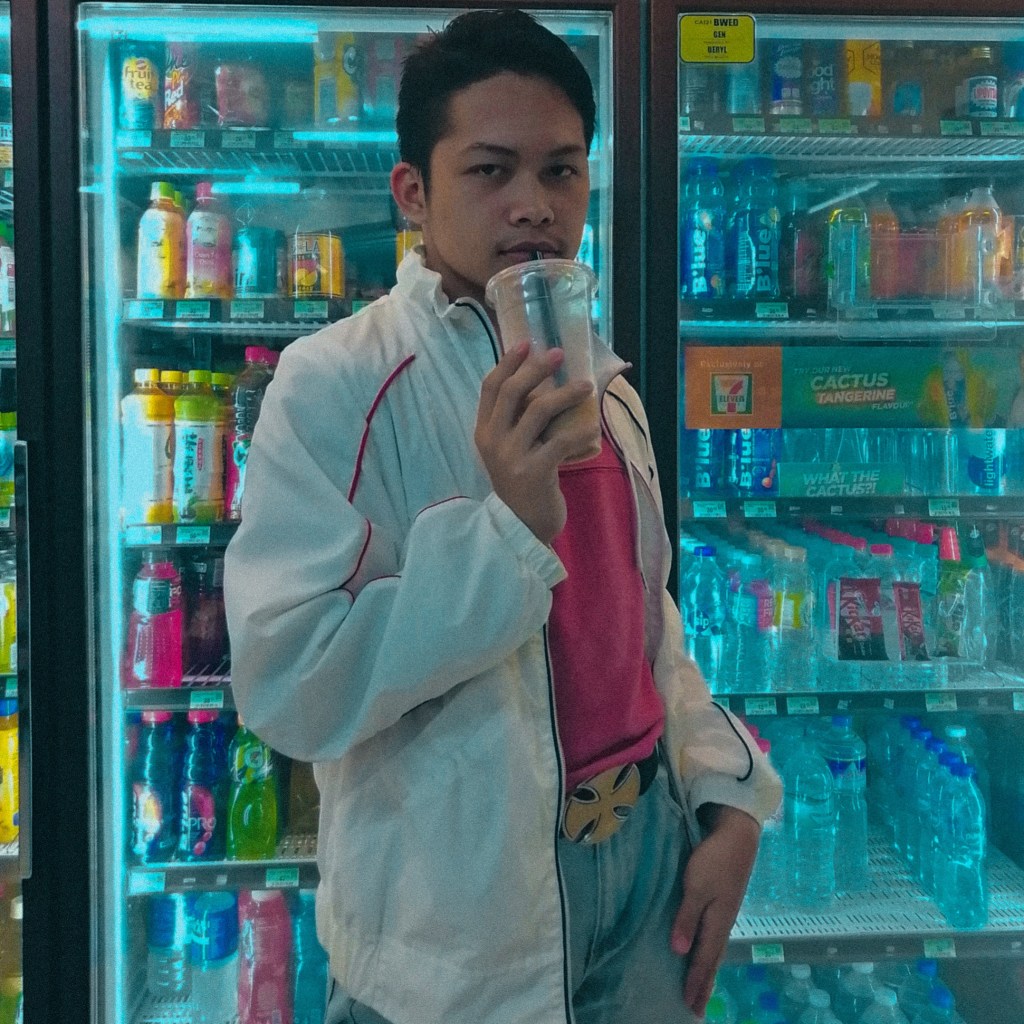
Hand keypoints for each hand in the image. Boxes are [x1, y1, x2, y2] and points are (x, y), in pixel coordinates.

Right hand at [475, 342, 596, 543]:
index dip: (508, 362)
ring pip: (538, 410)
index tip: (526, 343)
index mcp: (483, 431)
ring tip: (586, 386)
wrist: (523, 526)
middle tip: (559, 354)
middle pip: (512, 391)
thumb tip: (544, 380)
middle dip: (536, 368)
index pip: (490, 387)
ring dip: (565, 393)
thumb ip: (518, 420)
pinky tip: (593, 425)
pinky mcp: (534, 472)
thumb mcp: (511, 448)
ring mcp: (511, 457)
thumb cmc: (522, 482)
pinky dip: (580, 430)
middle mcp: (493, 441)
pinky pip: (561, 440)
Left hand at [670, 805, 760, 1016]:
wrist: (738, 835)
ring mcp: (725, 911)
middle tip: (696, 1009)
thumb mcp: (696, 887)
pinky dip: (708, 951)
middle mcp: (723, 921)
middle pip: (713, 959)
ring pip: (714, 948)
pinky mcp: (723, 900)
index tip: (690, 1007)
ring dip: (707, 969)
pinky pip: (714, 935)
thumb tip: (679, 952)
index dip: (696, 983)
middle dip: (704, 984)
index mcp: (718, 922)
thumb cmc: (715, 859)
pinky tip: (702, 950)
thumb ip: (687, 918)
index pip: (705, 960)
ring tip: (700, 987)